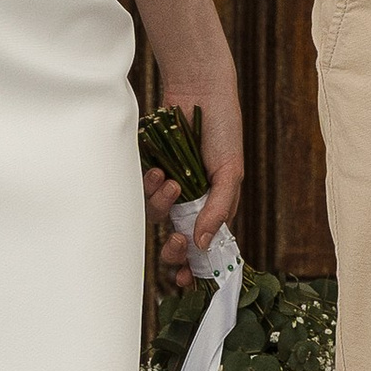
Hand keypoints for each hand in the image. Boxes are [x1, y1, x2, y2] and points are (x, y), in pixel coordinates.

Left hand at [142, 68, 242, 266]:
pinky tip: (157, 170)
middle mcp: (188, 201)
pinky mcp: (148, 169)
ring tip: (170, 181)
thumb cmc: (222, 130)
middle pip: (173, 240)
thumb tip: (204, 243)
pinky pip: (140, 191)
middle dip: (172, 249)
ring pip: (155, 216)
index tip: (186, 280)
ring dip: (160, 205)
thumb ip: (219, 208)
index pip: (202, 246)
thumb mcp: (230, 172)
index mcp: (212, 206)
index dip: (193, 267)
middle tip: (176, 242)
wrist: (198, 90)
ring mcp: (167, 185)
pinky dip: (147, 185)